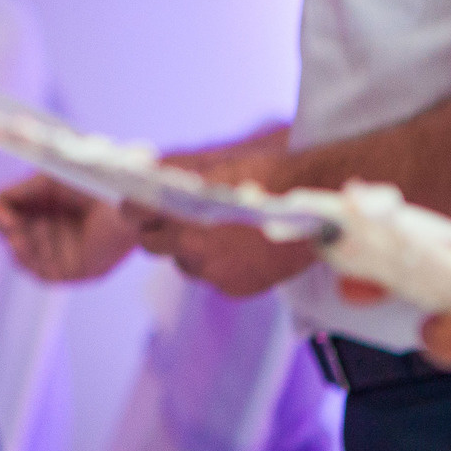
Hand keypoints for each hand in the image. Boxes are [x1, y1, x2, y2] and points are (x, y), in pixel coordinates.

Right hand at [0, 174, 138, 282]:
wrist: (129, 194)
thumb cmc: (95, 180)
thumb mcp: (47, 182)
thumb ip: (17, 193)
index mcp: (56, 210)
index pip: (19, 218)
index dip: (2, 214)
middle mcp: (62, 233)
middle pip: (19, 239)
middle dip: (4, 228)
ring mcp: (69, 253)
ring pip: (26, 258)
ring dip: (13, 243)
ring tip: (11, 228)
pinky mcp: (79, 270)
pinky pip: (43, 274)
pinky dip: (27, 260)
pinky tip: (20, 243)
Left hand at [120, 139, 320, 296]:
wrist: (318, 201)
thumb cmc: (268, 175)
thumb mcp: (215, 163)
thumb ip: (173, 171)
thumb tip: (144, 174)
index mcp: (178, 210)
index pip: (132, 215)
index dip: (137, 209)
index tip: (143, 207)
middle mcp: (189, 244)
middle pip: (153, 245)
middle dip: (162, 232)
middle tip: (180, 219)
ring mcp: (212, 271)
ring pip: (184, 265)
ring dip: (193, 251)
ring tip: (220, 232)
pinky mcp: (234, 288)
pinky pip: (215, 279)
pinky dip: (222, 267)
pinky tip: (243, 248)